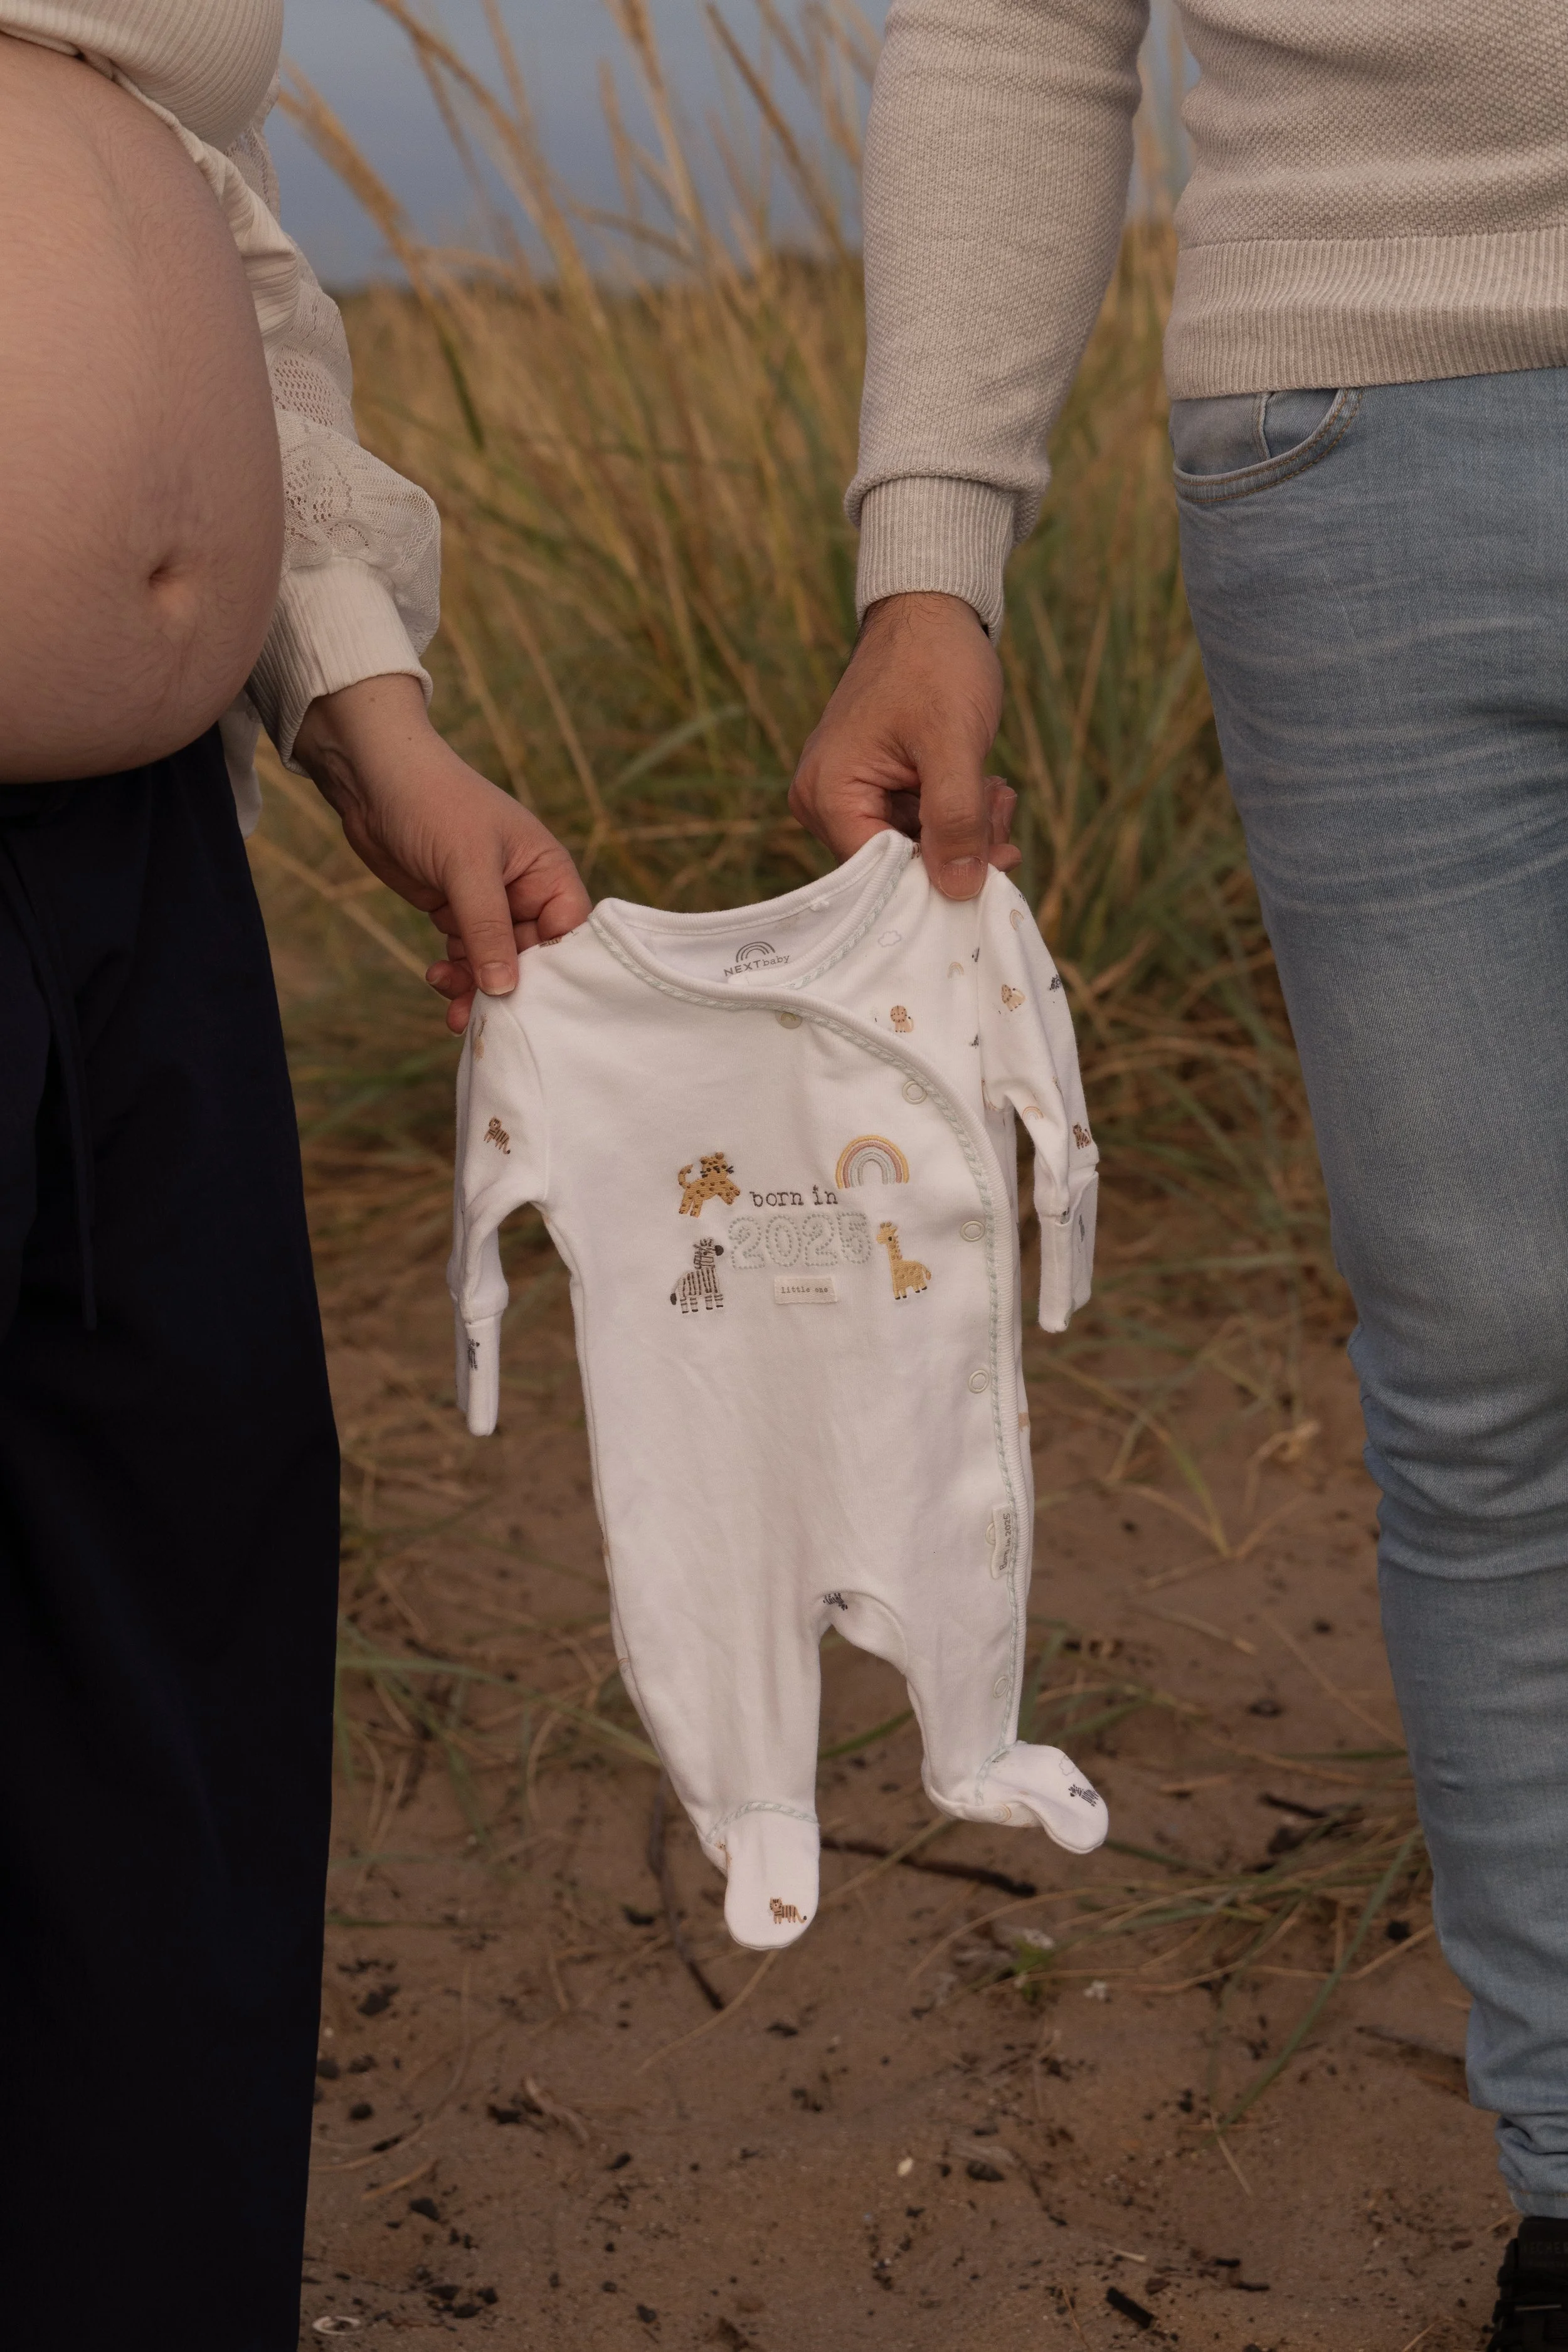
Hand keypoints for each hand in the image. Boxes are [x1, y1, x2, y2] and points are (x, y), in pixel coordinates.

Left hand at [292, 674, 589, 1032]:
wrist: (370, 779)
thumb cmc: (432, 803)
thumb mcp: (466, 867)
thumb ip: (488, 929)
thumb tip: (505, 989)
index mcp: (547, 871)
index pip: (570, 934)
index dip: (557, 970)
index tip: (533, 1002)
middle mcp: (525, 890)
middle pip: (532, 957)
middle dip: (508, 987)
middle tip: (485, 1018)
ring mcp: (489, 903)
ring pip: (495, 962)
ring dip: (476, 987)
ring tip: (454, 1010)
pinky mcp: (455, 911)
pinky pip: (466, 955)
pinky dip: (455, 974)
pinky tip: (437, 978)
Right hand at [789, 592, 1017, 898]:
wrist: (933, 610)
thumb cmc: (935, 662)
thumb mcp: (953, 743)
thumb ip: (955, 819)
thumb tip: (958, 891)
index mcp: (826, 794)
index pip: (878, 876)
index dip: (937, 879)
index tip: (994, 868)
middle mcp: (825, 803)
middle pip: (899, 868)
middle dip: (959, 850)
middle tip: (1001, 813)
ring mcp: (850, 796)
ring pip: (918, 850)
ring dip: (968, 831)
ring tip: (996, 790)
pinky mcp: (878, 789)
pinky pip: (922, 827)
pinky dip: (961, 815)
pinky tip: (985, 784)